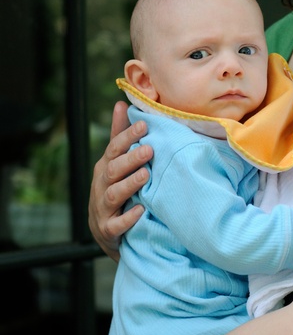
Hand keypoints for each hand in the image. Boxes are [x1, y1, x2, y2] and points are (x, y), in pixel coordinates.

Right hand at [88, 101, 151, 260]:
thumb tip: (121, 103)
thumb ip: (119, 135)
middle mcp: (101, 185)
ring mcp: (103, 208)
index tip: (144, 125)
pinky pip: (116, 225)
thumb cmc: (114, 187)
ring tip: (146, 175)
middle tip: (149, 149)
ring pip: (113, 194)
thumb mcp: (115, 161)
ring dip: (129, 184)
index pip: (114, 148)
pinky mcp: (108, 229)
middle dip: (130, 159)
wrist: (106, 231)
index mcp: (105, 166)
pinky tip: (140, 210)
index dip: (127, 136)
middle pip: (113, 169)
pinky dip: (127, 218)